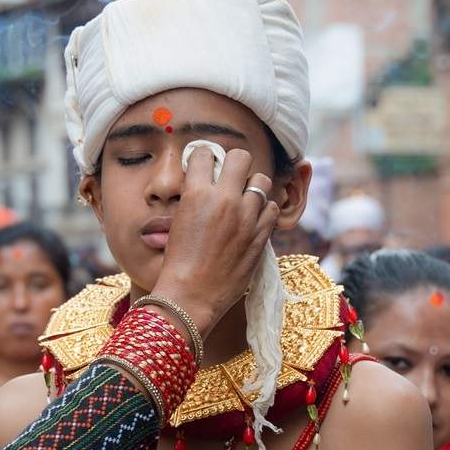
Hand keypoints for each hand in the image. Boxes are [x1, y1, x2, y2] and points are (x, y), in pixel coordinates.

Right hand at [150, 144, 281, 335]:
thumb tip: (205, 183)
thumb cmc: (177, 263)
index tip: (206, 168)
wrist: (190, 297)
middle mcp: (224, 200)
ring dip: (253, 186)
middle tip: (230, 178)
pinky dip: (264, 211)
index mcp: (197, 193)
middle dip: (235, 164)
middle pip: (240, 156)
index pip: (205, 153)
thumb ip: (195, 198)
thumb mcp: (178, 222)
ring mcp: (246, 217)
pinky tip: (253, 220)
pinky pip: (272, 208)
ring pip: (262, 180)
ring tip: (244, 200)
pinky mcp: (261, 236)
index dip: (205, 159)